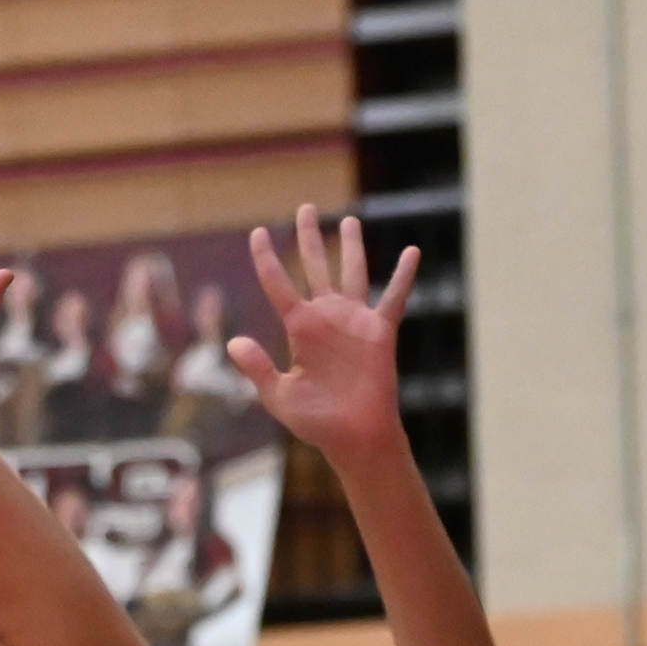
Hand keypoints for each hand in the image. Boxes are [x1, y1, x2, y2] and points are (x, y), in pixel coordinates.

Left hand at [226, 206, 420, 475]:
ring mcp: (354, 321)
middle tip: (304, 209)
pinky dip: (404, 275)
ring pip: (352, 272)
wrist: (353, 437)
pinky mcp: (381, 331)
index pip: (278, 284)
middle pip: (314, 266)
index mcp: (300, 328)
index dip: (266, 258)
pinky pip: (394, 297)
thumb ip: (257, 368)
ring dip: (351, 246)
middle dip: (309, 238)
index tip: (257, 233)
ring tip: (347, 221)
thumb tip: (233, 342)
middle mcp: (326, 317)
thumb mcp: (279, 396)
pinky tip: (412, 250)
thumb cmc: (317, 422)